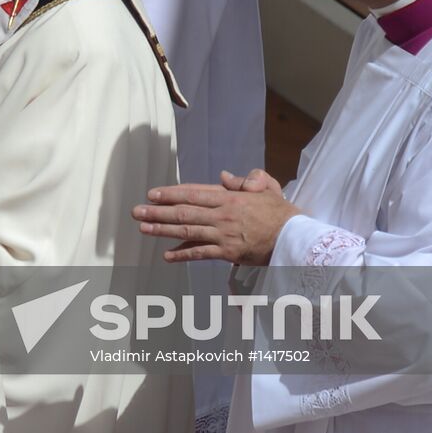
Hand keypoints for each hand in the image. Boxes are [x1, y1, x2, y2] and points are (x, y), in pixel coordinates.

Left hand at [132, 169, 300, 265]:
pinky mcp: (228, 253)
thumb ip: (245, 179)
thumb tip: (223, 176)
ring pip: (187, 230)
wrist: (295, 238)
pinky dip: (183, 254)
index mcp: (229, 197)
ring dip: (163, 230)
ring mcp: (223, 234)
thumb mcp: (266, 187)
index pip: (193, 193)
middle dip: (157, 211)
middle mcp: (222, 215)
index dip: (171, 193)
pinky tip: (167, 256)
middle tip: (136, 212)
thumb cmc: (281, 212)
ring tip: (143, 229)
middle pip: (184, 211)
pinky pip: (201, 253)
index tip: (152, 194)